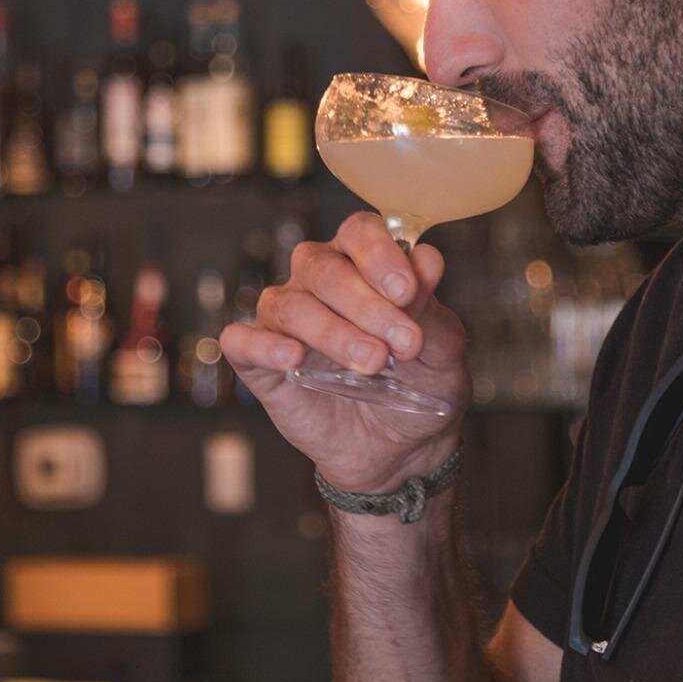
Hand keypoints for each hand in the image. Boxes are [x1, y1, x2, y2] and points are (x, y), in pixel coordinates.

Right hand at [221, 212, 468, 493]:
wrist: (402, 449)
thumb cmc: (422, 385)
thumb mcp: (441, 348)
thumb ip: (429, 306)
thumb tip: (426, 258)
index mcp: (363, 263)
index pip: (359, 232)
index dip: (378, 253)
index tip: (406, 290)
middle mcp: (318, 282)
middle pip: (322, 266)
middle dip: (364, 304)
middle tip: (403, 344)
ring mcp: (286, 321)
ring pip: (289, 304)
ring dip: (332, 332)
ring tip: (373, 364)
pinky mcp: (260, 362)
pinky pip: (241, 340)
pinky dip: (264, 345)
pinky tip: (293, 357)